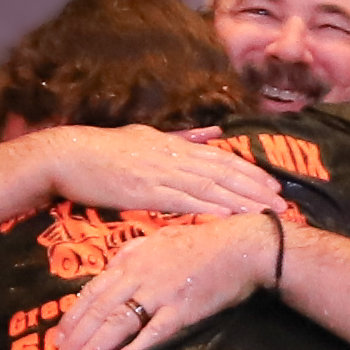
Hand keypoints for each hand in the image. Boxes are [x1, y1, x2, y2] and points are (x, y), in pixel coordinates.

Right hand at [26, 124, 273, 219]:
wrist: (67, 156)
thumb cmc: (102, 149)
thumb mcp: (147, 136)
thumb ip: (182, 137)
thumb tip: (213, 133)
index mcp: (174, 145)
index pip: (221, 158)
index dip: (250, 171)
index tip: (273, 184)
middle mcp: (172, 156)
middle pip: (223, 172)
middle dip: (255, 188)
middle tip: (283, 203)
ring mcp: (159, 173)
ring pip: (209, 187)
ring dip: (240, 200)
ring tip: (265, 212)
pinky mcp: (143, 191)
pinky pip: (182, 201)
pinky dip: (207, 208)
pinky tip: (227, 216)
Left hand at [46, 207, 287, 349]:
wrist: (240, 246)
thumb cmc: (201, 243)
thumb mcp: (159, 239)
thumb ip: (132, 254)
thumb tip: (110, 267)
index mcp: (131, 260)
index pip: (92, 291)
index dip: (73, 316)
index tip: (57, 337)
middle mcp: (139, 275)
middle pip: (98, 310)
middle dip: (74, 337)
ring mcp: (160, 292)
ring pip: (119, 322)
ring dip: (94, 345)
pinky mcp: (183, 308)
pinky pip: (155, 331)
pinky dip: (135, 347)